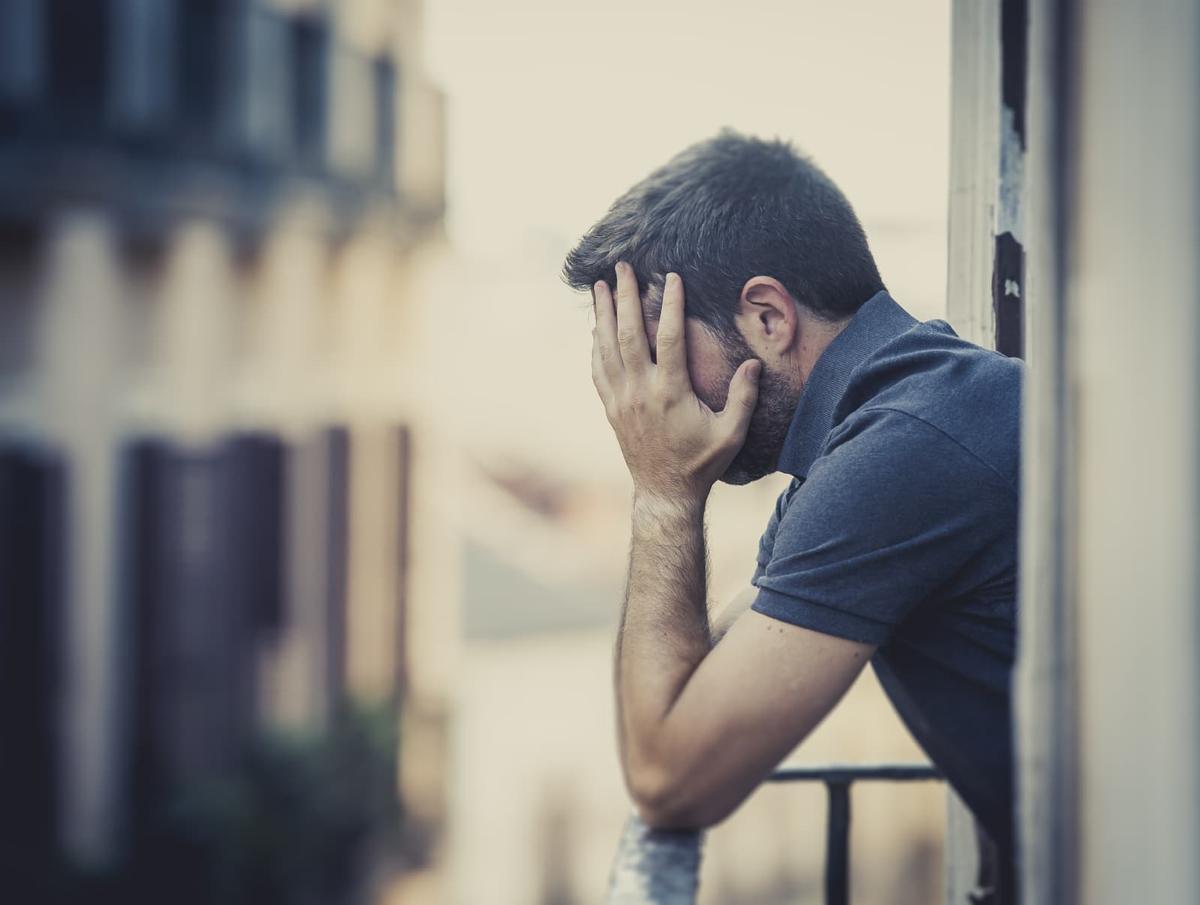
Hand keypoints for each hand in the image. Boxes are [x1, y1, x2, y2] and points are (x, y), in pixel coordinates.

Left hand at [591, 262, 760, 501]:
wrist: (666, 492)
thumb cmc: (702, 463)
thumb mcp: (731, 433)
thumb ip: (744, 398)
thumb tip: (753, 363)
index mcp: (671, 393)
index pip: (668, 338)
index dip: (669, 305)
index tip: (671, 277)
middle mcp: (641, 392)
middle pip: (628, 334)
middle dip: (624, 297)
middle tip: (621, 267)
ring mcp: (622, 400)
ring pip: (606, 348)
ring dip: (602, 314)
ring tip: (599, 285)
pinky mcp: (611, 409)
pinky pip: (598, 370)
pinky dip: (596, 346)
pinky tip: (596, 328)